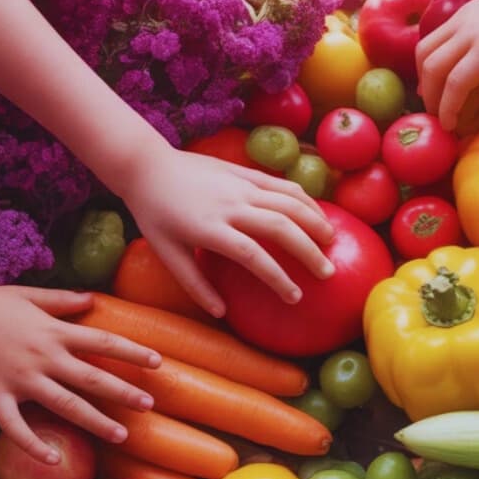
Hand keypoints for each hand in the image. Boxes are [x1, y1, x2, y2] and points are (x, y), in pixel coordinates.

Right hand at [0, 279, 160, 460]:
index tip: (158, 363)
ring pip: (65, 405)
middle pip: (92, 378)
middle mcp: (43, 356)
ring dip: (96, 422)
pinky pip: (16, 427)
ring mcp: (20, 379)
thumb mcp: (29, 296)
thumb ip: (62, 300)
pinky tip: (52, 459)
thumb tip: (93, 298)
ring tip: (121, 436)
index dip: (132, 352)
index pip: (102, 342)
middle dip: (124, 393)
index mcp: (53, 331)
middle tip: (149, 406)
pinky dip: (33, 445)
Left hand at [120, 143, 335, 316]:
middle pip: (280, 226)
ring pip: (288, 201)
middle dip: (308, 250)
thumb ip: (195, 284)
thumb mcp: (167, 253)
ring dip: (314, 221)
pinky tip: (318, 213)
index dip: (278, 277)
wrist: (146, 165)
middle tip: (326, 272)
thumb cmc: (155, 214)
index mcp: (209, 229)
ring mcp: (240, 185)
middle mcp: (230, 205)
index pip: (253, 256)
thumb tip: (222, 313)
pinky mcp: (245, 172)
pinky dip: (304, 199)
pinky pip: (281, 185)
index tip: (294, 297)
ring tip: (332, 241)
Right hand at [416, 0, 478, 132]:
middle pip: (432, 68)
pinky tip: (438, 74)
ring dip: (423, 77)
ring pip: (424, 51)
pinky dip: (427, 60)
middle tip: (439, 117)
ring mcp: (460, 19)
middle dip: (430, 98)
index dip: (448, 109)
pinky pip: (431, 38)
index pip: (456, 83)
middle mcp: (468, 32)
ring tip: (433, 96)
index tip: (449, 127)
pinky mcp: (459, 13)